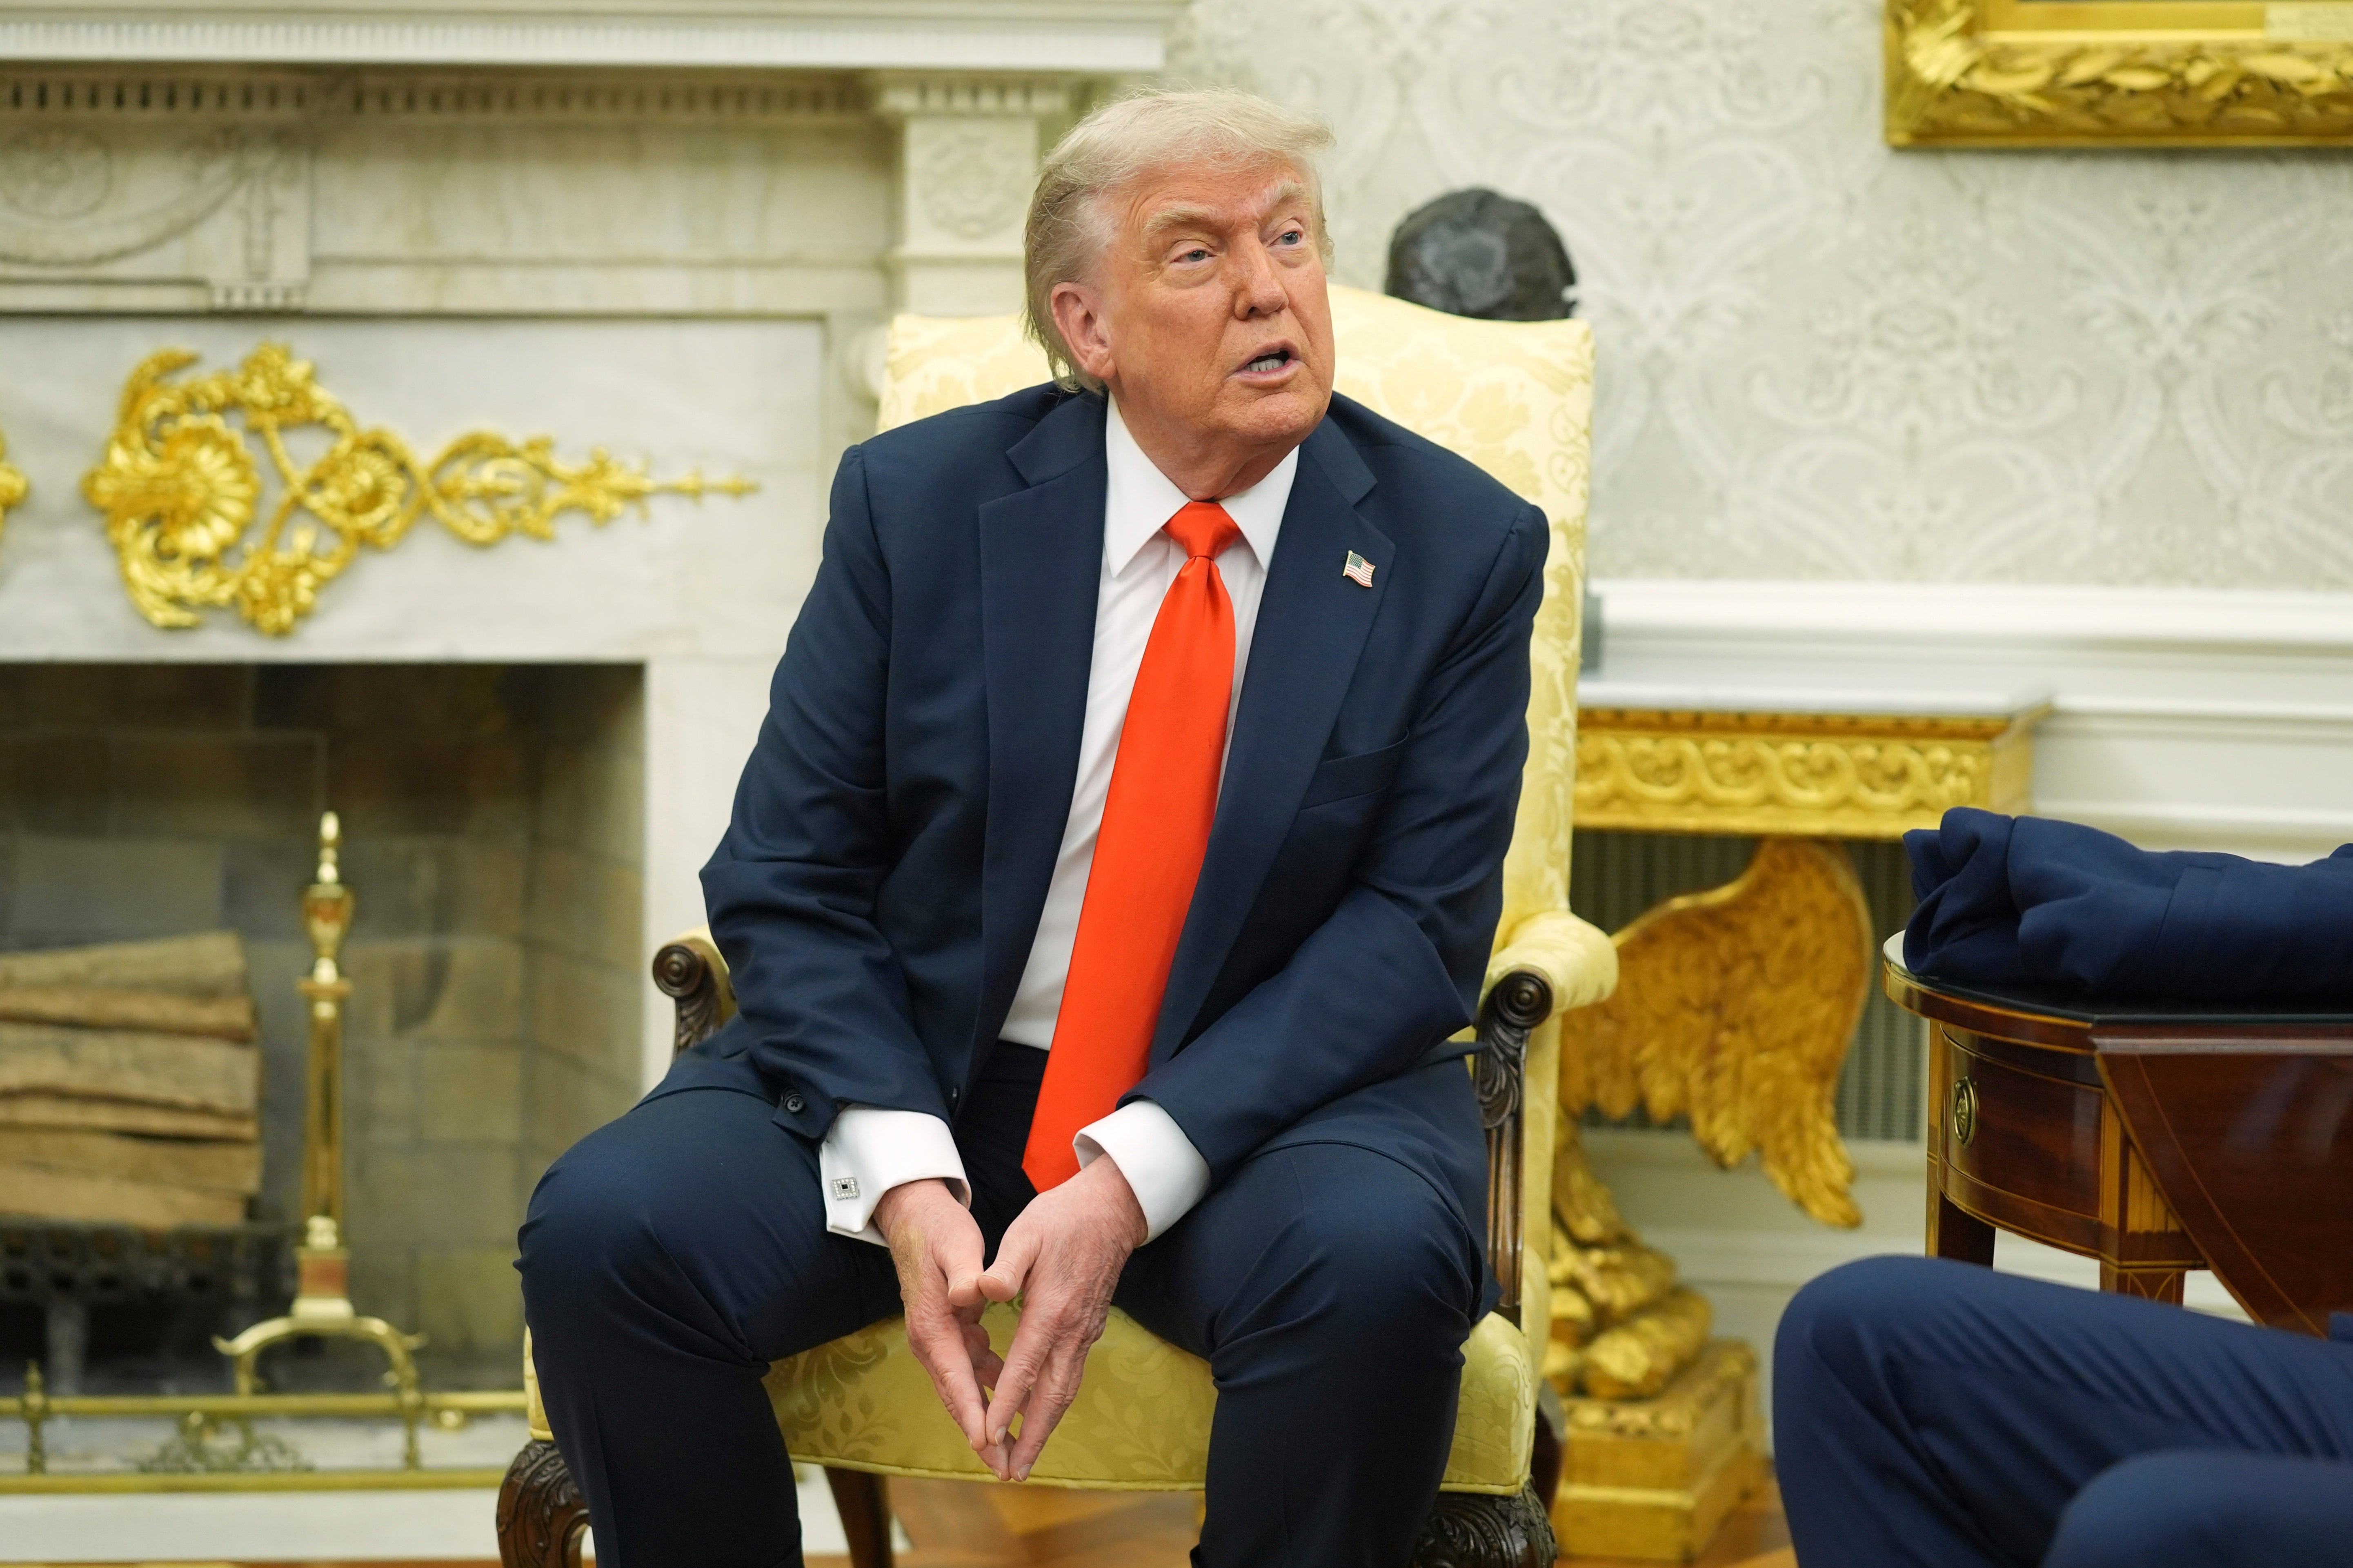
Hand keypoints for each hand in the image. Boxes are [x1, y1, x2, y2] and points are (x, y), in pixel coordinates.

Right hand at [874, 1178, 1004, 1471]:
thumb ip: (964, 1272)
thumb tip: (969, 1294)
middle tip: (1006, 1468)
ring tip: (1011, 1452)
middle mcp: (931, 1340)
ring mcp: (939, 1338)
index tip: (990, 1443)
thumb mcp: (955, 1244)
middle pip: (958, 1397)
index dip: (973, 1412)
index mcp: (932, 1325)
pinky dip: (991, 1386)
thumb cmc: (939, 1229)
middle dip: (981, 1434)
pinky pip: (972, 1368)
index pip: (955, 1378)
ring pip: (965, 1388)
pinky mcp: (951, 1330)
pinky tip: (1014, 1398)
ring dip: (987, 1418)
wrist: (916, 1215)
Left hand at [976, 1155, 1147, 1480]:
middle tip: (1012, 1472)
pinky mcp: (1089, 1329)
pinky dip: (1055, 1404)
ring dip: (1045, 1428)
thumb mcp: (1027, 1231)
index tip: (988, 1436)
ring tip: (1025, 1459)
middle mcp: (1072, 1329)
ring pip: (1065, 1391)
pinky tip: (1041, 1416)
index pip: (1025, 1366)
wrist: (1113, 1209)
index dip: (1006, 1404)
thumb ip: (1006, 1264)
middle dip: (1031, 1437)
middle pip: (1052, 1395)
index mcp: (1051, 1309)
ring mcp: (1085, 1332)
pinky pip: (1071, 1376)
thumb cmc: (1063, 1217)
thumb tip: (983, 1288)